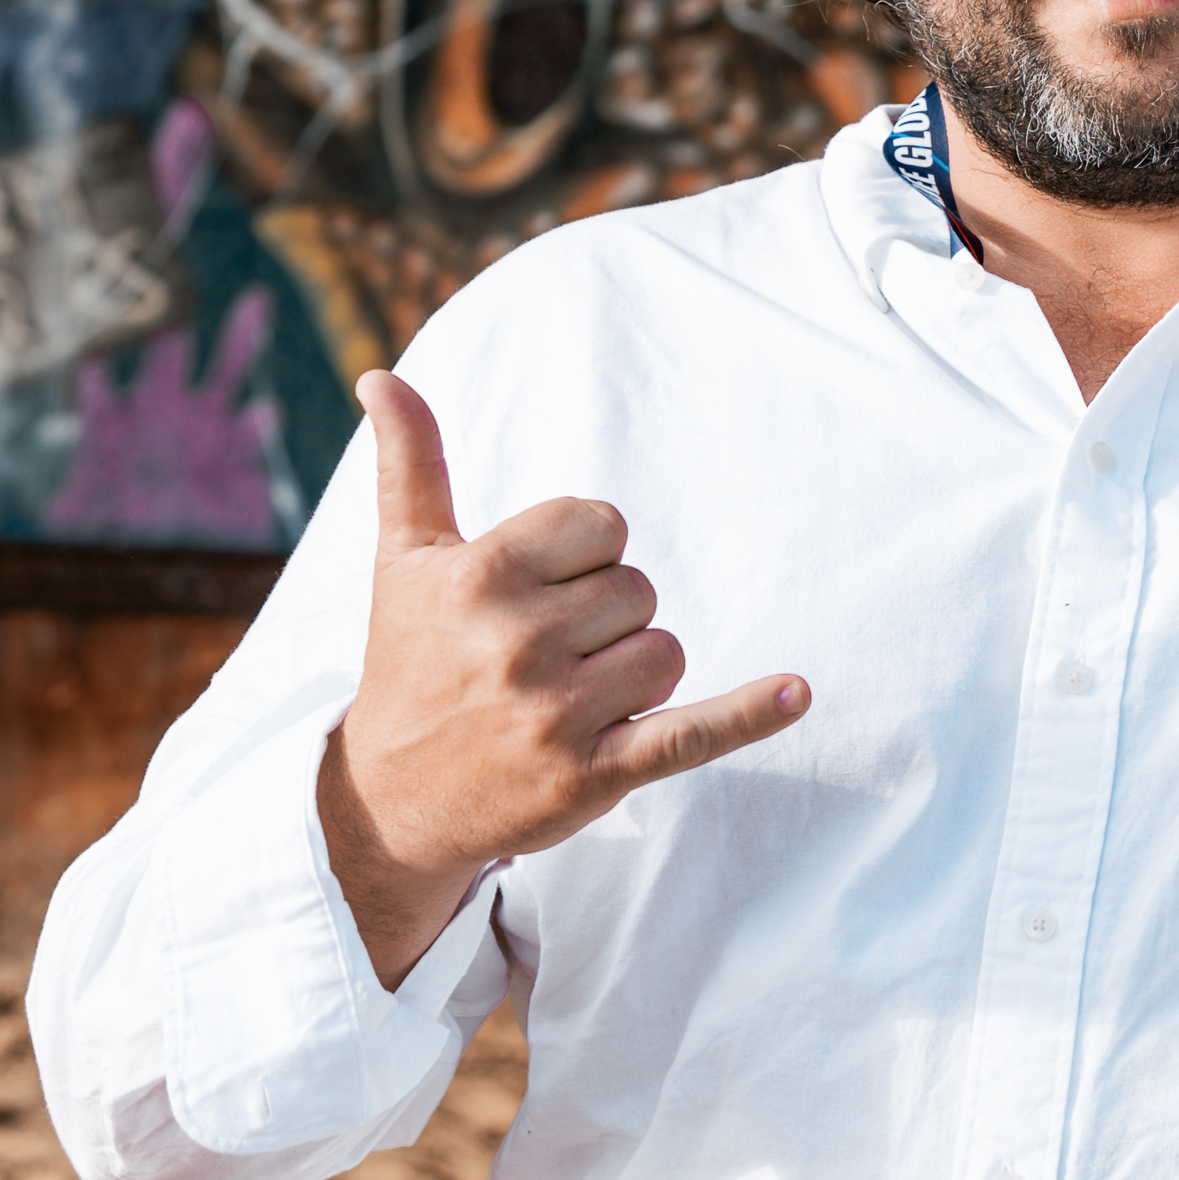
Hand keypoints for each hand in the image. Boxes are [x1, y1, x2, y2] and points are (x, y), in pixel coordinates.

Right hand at [319, 370, 808, 981]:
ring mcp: (557, 713)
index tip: (537, 594)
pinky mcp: (592, 774)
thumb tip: (382, 376)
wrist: (390, 803)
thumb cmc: (411, 665)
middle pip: (638, 590)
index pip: (604, 525)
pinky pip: (690, 733)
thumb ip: (411, 464)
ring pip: (665, 653)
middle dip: (605, 621)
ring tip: (567, 701)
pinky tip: (796, 692)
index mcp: (480, 575)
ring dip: (633, 677)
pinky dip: (748, 714)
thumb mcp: (404, 563)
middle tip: (542, 660)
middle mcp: (516, 640)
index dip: (583, 557)